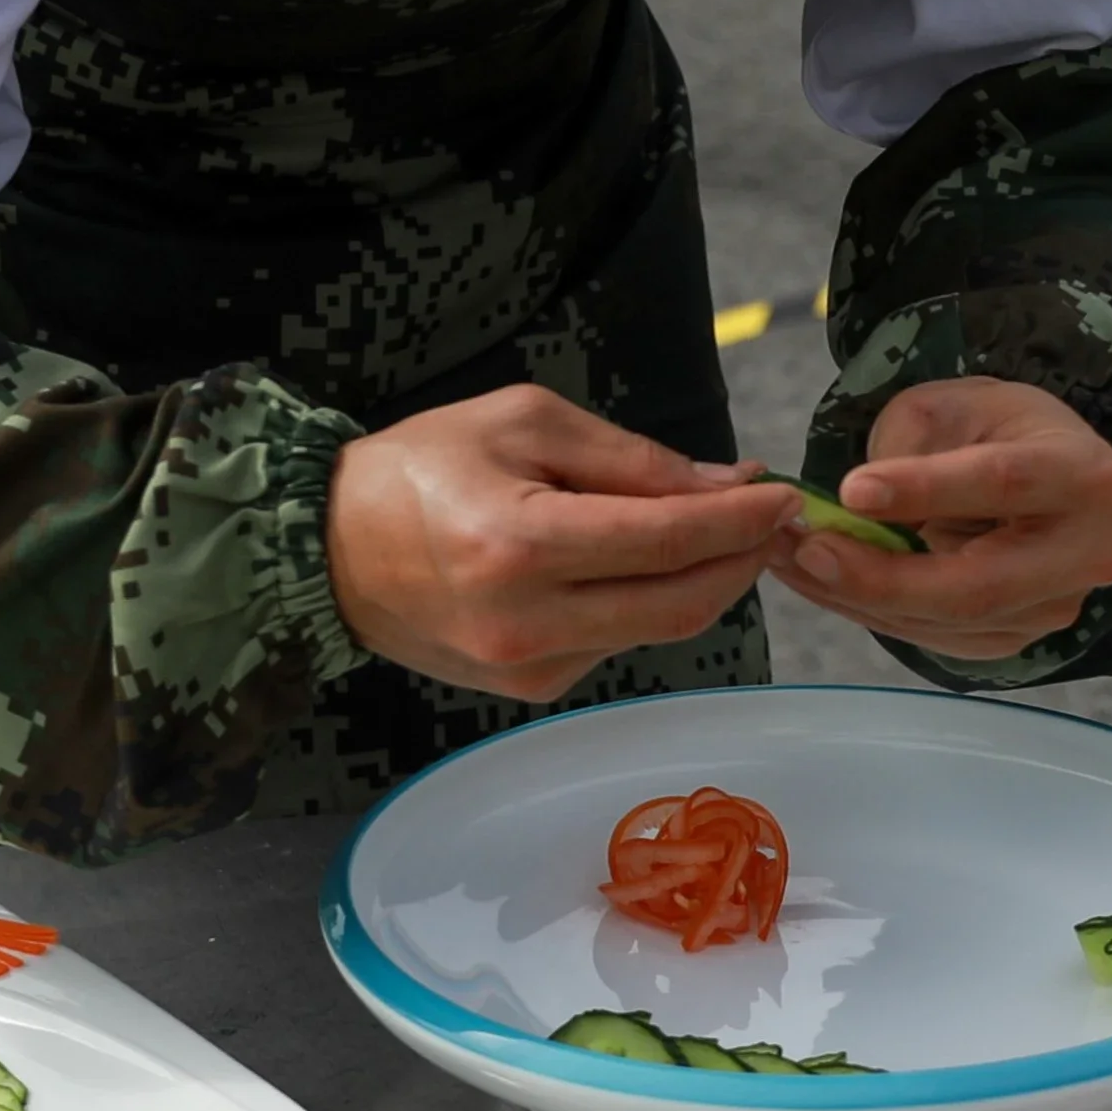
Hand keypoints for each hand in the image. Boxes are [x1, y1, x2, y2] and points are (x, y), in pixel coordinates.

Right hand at [329, 387, 803, 704]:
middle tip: (773, 520)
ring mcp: (530, 668)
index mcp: (522, 545)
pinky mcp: (529, 688)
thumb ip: (629, 458)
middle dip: (742, 561)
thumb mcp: (523, 422)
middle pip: (681, 605)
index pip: (667, 541)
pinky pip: (616, 644)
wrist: (327, 550)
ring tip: (715, 532)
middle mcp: (530, 622)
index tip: (784, 493)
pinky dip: (645, 604)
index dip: (740, 520)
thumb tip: (721, 484)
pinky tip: (640, 567)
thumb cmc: (421, 467)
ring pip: (656, 631)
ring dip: (701, 583)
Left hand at [770, 375, 1111, 665]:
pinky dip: (870, 610)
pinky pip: (933, 636)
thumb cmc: (996, 430)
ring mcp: (1051, 609)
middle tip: (807, 551)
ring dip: (858, 596)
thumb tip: (853, 511)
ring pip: (946, 621)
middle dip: (880, 576)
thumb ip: (912, 446)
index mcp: (1081, 476)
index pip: (1001, 484)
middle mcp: (1083, 555)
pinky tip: (821, 582)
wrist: (1042, 477)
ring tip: (790, 559)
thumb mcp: (956, 406)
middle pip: (975, 585)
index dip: (924, 490)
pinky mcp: (1013, 639)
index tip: (852, 490)